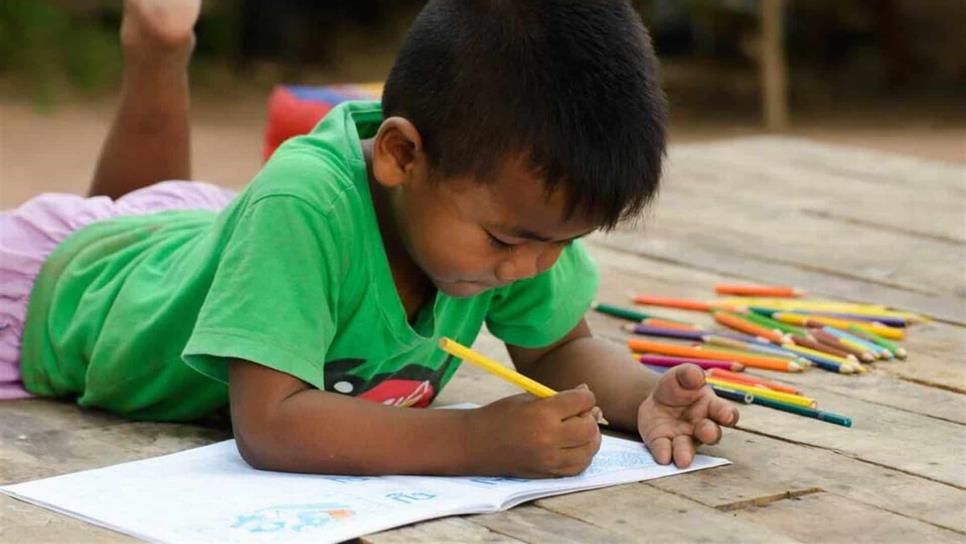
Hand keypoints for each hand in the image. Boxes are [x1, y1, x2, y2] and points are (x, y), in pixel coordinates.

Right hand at [468, 385, 602, 477]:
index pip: (582, 401)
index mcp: (542, 413)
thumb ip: (558, 398)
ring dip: (590, 438)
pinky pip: (578, 467)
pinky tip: (575, 446)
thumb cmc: (499, 415)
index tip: (582, 394)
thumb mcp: (527, 398)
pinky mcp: (547, 474)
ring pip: (589, 450)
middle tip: (583, 412)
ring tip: (580, 429)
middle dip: (590, 417)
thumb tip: (587, 395)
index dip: (586, 395)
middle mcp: (549, 438)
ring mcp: (549, 460)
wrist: (473, 444)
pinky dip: (582, 456)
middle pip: (589, 428)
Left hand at [637, 364, 738, 467]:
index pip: (726, 412)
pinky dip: (664, 453)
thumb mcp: (680, 375)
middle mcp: (701, 426)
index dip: (728, 415)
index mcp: (711, 407)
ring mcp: (683, 437)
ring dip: (686, 453)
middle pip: (711, 434)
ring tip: (683, 460)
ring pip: (688, 448)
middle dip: (710, 434)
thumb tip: (697, 376)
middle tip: (708, 434)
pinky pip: (665, 450)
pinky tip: (663, 457)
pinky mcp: (663, 443)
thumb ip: (689, 374)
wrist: (655, 399)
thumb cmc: (677, 387)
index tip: (726, 416)